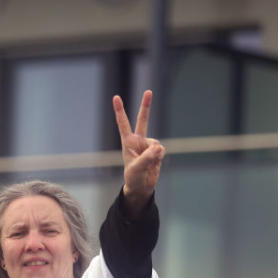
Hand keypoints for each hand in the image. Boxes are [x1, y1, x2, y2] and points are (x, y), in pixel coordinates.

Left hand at [113, 90, 163, 209]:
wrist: (141, 187)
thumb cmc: (134, 177)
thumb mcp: (138, 168)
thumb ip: (148, 157)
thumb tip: (159, 147)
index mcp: (128, 142)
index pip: (123, 123)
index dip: (120, 110)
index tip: (116, 97)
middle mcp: (138, 140)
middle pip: (143, 120)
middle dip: (146, 106)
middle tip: (149, 91)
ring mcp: (148, 145)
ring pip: (156, 144)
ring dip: (154, 154)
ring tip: (148, 164)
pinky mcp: (156, 151)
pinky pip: (162, 151)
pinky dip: (160, 158)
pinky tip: (154, 164)